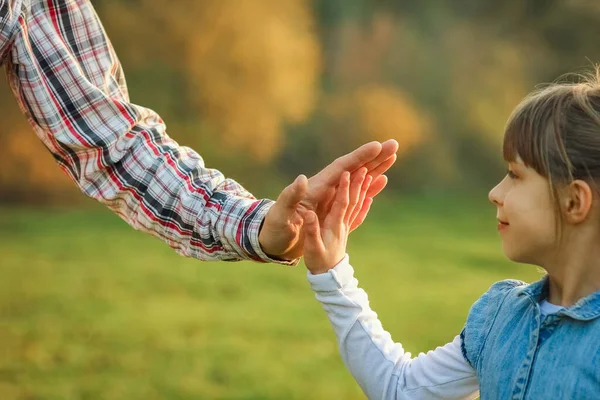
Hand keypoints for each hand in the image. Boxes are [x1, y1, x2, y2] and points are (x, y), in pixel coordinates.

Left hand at [258, 140, 397, 260]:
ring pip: (358, 178)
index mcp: (316, 187)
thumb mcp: (280, 214)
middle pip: (354, 168)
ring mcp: (330, 197)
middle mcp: (326, 188)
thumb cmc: (274, 229)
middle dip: (374, 157)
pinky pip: (357, 194)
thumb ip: (290, 196)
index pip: (341, 167)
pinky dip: (370, 187)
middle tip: (394, 144)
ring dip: (376, 168)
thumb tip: (302, 178)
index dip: (359, 157)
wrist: (271, 240)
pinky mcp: (333, 207)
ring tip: (393, 156)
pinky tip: (381, 181)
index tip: (376, 146)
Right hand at [301, 170, 369, 273]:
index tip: (348, 173)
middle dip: (359, 184)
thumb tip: (309, 213)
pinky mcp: (345, 230)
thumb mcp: (311, 247)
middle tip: (366, 166)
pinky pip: (357, 214)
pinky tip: (370, 198)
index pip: (342, 203)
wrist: (329, 277)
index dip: (345, 188)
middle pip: (354, 201)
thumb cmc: (318, 262)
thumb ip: (311, 230)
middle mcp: (343, 224)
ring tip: (371, 175)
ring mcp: (345, 227)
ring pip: (358, 205)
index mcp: (334, 226)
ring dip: (364, 190)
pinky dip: (365, 205)